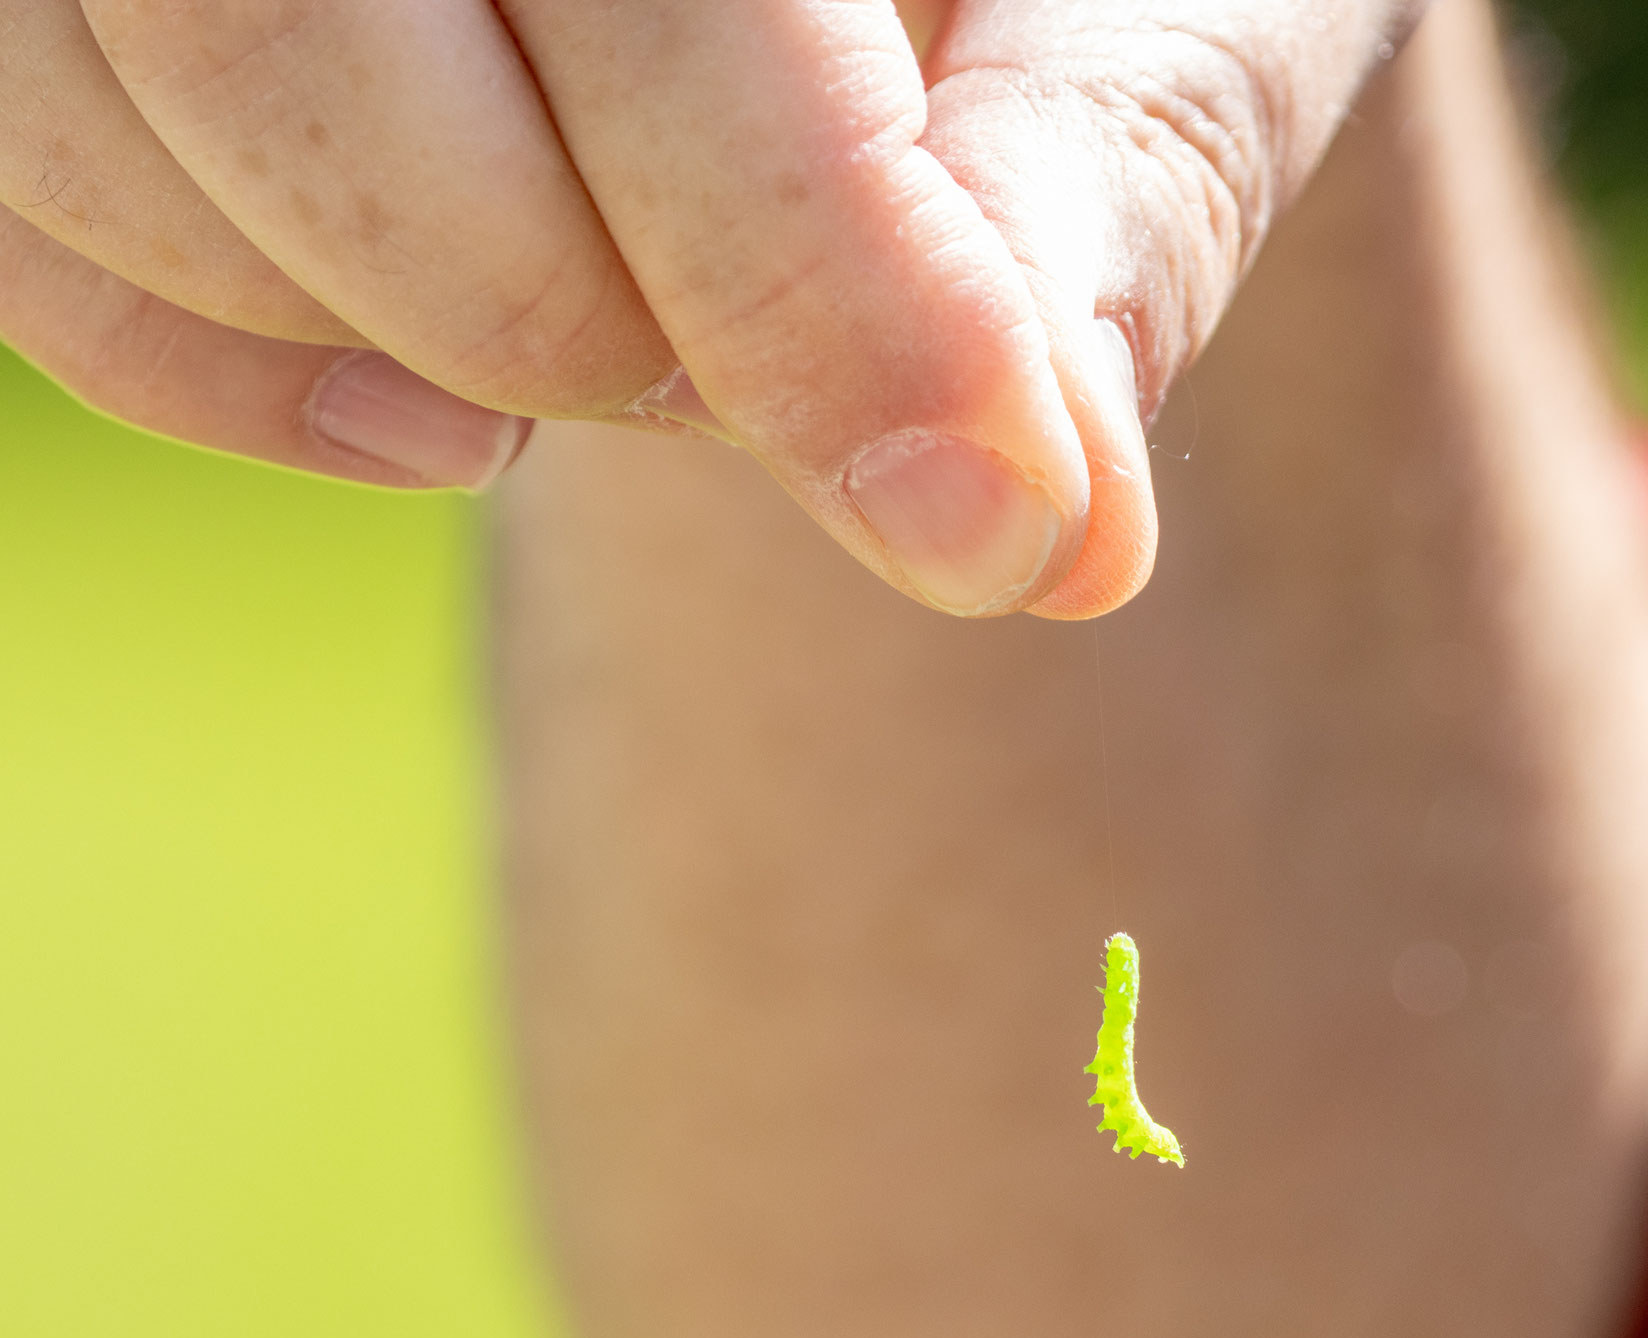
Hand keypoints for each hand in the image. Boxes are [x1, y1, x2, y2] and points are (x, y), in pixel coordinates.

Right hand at [0, 0, 1416, 616]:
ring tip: (633, 343)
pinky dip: (217, 361)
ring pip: (106, 117)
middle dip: (561, 303)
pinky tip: (446, 412)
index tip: (986, 516)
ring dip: (396, 332)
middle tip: (764, 381)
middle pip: (289, 24)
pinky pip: (20, 204)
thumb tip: (1047, 537)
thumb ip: (1100, 206)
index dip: (808, 266)